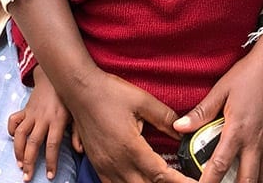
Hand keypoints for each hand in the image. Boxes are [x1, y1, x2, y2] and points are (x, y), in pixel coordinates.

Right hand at [7, 65, 70, 180]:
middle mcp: (43, 118)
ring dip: (18, 150)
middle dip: (29, 162)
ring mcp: (32, 114)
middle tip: (27, 177)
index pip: (53, 144)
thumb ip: (77, 132)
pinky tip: (14, 139)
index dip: (50, 161)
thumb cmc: (67, 97)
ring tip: (19, 163)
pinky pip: (13, 120)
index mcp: (58, 120)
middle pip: (33, 143)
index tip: (49, 175)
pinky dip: (11, 130)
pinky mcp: (24, 110)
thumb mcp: (76, 112)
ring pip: (20, 134)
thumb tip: (79, 150)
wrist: (54, 77)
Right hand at [66, 68, 189, 182]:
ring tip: (163, 180)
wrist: (79, 89)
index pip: (160, 175)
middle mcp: (117, 163)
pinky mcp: (97, 165)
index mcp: (130, 147)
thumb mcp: (142, 100)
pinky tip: (139, 180)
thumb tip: (183, 131)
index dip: (179, 182)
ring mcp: (105, 167)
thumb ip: (164, 117)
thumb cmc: (109, 92)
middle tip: (181, 180)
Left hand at [174, 33, 262, 182]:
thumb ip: (201, 112)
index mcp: (238, 129)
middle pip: (247, 181)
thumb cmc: (250, 73)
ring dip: (251, 180)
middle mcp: (257, 141)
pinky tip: (258, 164)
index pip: (220, 166)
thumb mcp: (221, 89)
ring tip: (239, 175)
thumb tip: (179, 126)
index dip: (209, 182)